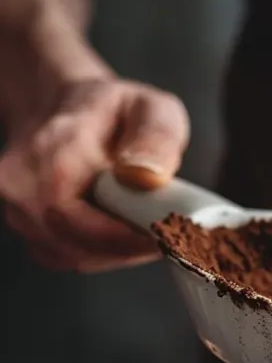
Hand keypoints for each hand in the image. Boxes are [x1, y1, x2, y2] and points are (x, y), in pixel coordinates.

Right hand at [0, 77, 188, 271]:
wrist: (64, 105)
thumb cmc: (112, 110)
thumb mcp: (152, 109)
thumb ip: (157, 139)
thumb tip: (145, 178)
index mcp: (55, 148)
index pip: (74, 215)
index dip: (122, 238)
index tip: (163, 236)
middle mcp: (23, 180)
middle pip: (76, 244)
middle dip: (126, 248)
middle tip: (163, 235)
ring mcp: (17, 206)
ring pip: (73, 256)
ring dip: (116, 253)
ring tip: (142, 227)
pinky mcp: (26, 226)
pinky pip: (66, 257)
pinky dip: (99, 254)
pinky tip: (119, 232)